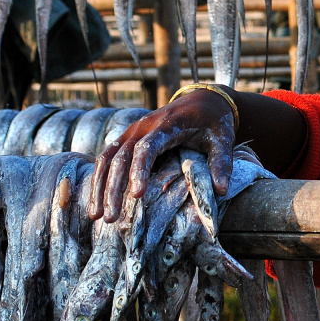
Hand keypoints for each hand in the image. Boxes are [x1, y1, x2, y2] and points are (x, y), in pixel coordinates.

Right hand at [90, 88, 235, 221]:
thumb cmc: (213, 123)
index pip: (147, 147)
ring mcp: (131, 132)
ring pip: (107, 158)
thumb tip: (220, 191)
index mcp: (167, 125)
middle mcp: (143, 126)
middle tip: (110, 218)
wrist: (202, 102)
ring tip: (96, 217)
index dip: (140, 170)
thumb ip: (222, 163)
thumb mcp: (223, 140)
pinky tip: (96, 202)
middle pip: (121, 157)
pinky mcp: (126, 139)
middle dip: (113, 188)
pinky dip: (99, 180)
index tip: (138, 196)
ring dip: (100, 187)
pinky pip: (106, 159)